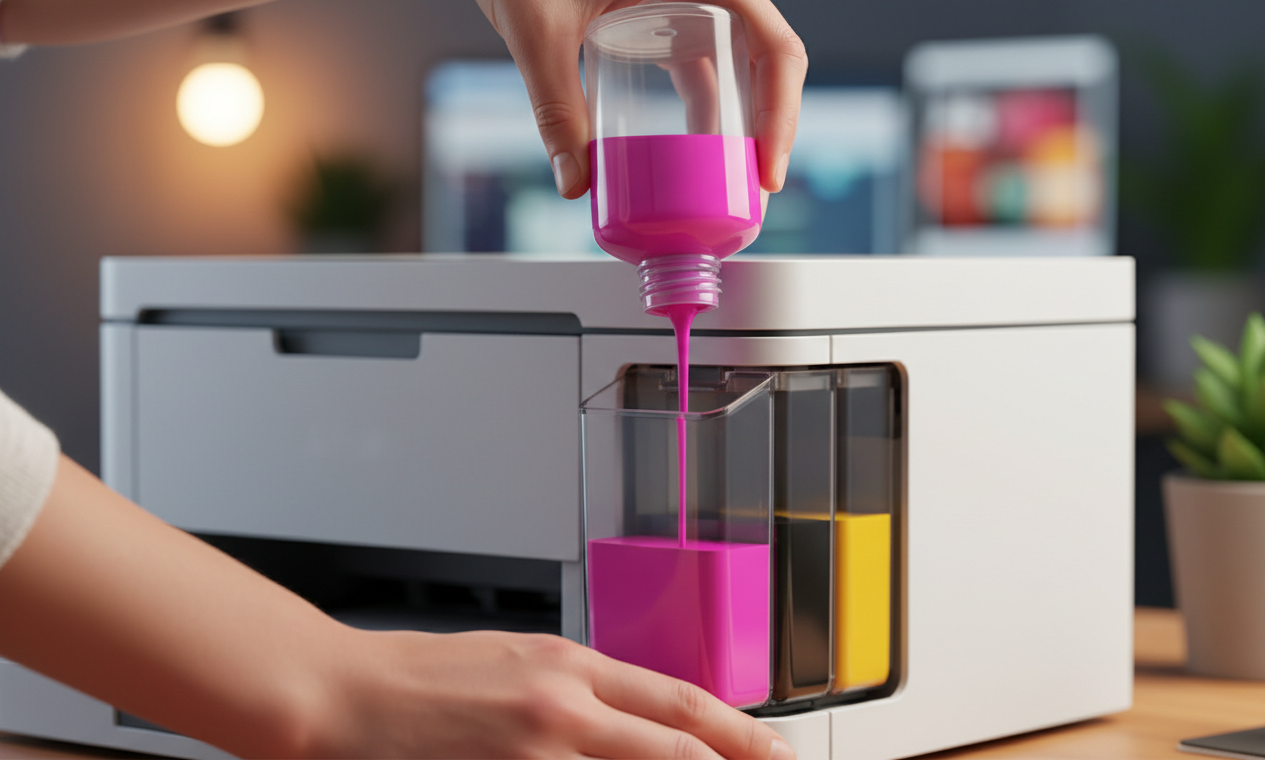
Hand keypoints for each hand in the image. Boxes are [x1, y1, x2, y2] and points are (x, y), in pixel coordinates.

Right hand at [318, 628, 795, 759]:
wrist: (338, 694)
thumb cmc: (418, 678)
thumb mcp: (515, 663)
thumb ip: (579, 691)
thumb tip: (636, 719)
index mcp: (567, 665)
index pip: (677, 702)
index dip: (738, 730)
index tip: (776, 750)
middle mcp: (561, 706)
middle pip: (674, 747)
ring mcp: (534, 752)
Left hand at [472, 0, 807, 198]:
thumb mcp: (538, 27)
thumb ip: (555, 104)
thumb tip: (575, 183)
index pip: (772, 44)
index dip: (782, 112)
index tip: (766, 172)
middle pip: (762, 64)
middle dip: (763, 134)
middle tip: (751, 197)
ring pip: (732, 69)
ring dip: (734, 129)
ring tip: (726, 189)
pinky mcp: (662, 12)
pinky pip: (698, 66)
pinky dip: (702, 112)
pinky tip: (692, 155)